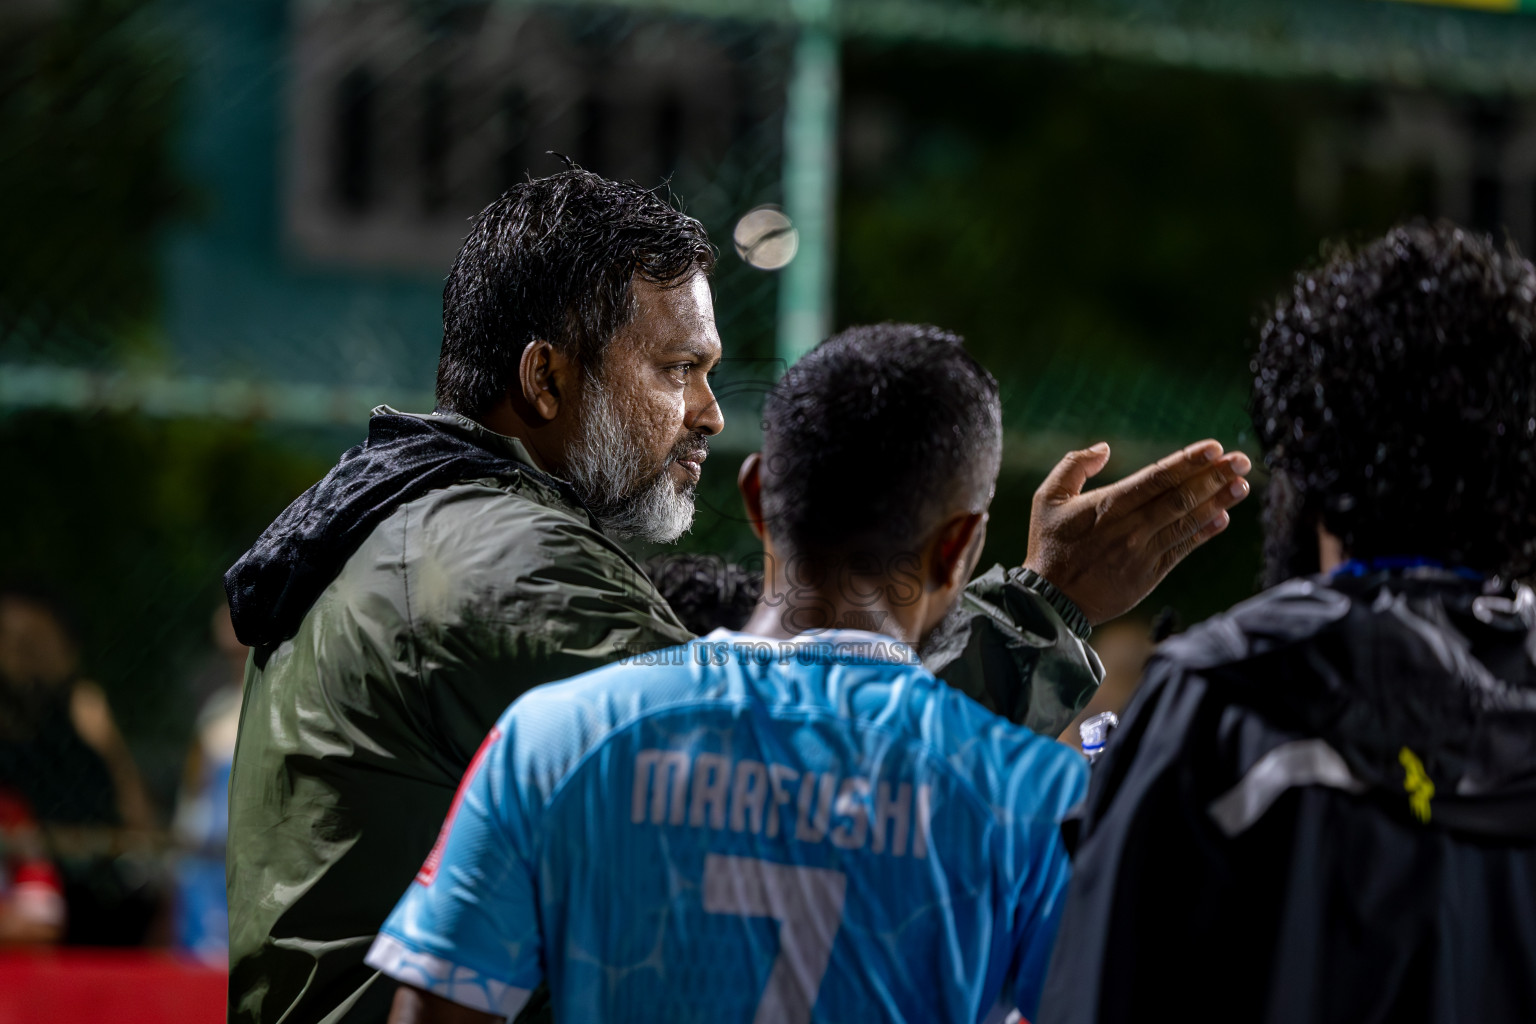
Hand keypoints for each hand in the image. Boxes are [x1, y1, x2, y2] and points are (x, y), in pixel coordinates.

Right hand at [1025, 440, 1251, 625]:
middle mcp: (1130, 528)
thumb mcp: (1047, 499)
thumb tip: (1104, 448)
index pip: (1156, 478)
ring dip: (1217, 501)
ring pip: (1186, 522)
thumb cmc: (1049, 546)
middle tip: (1241, 460)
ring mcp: (1142, 553)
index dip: (1187, 462)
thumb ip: (1073, 465)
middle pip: (1179, 497)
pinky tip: (1223, 517)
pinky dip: (1204, 533)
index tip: (1214, 447)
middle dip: (1214, 476)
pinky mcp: (1149, 575)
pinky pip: (1182, 550)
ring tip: (1242, 484)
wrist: (1050, 601)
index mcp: (1107, 506)